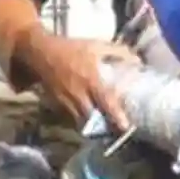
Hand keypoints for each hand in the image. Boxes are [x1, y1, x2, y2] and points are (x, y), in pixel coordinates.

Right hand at [18, 31, 140, 129]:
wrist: (41, 53)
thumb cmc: (71, 48)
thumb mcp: (96, 45)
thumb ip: (118, 52)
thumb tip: (138, 60)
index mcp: (91, 80)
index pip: (106, 101)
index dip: (116, 115)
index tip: (126, 127)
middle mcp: (79, 94)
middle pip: (94, 119)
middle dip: (105, 128)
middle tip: (117, 132)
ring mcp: (67, 101)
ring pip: (81, 121)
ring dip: (93, 127)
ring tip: (104, 131)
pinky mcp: (58, 105)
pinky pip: (71, 118)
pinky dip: (80, 121)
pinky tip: (87, 120)